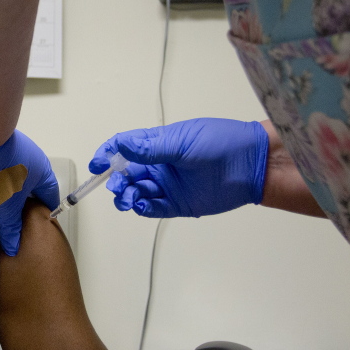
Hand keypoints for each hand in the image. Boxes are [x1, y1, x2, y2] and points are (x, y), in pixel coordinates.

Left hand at [0, 130, 59, 255]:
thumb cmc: (2, 171)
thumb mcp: (7, 203)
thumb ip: (10, 226)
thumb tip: (13, 247)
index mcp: (43, 172)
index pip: (51, 195)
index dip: (46, 211)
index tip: (40, 224)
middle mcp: (33, 160)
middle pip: (34, 185)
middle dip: (27, 201)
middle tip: (18, 219)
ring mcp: (16, 151)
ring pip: (17, 175)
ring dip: (11, 189)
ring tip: (1, 206)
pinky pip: (2, 167)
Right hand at [89, 118, 268, 217]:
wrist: (253, 166)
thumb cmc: (223, 144)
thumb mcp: (182, 141)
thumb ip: (150, 148)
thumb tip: (121, 146)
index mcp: (158, 145)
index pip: (124, 148)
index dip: (107, 155)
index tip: (97, 164)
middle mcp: (160, 165)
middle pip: (126, 173)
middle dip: (116, 180)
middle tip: (117, 186)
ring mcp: (168, 185)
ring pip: (136, 192)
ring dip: (127, 196)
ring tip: (128, 199)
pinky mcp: (178, 203)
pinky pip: (153, 208)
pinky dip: (142, 208)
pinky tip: (140, 206)